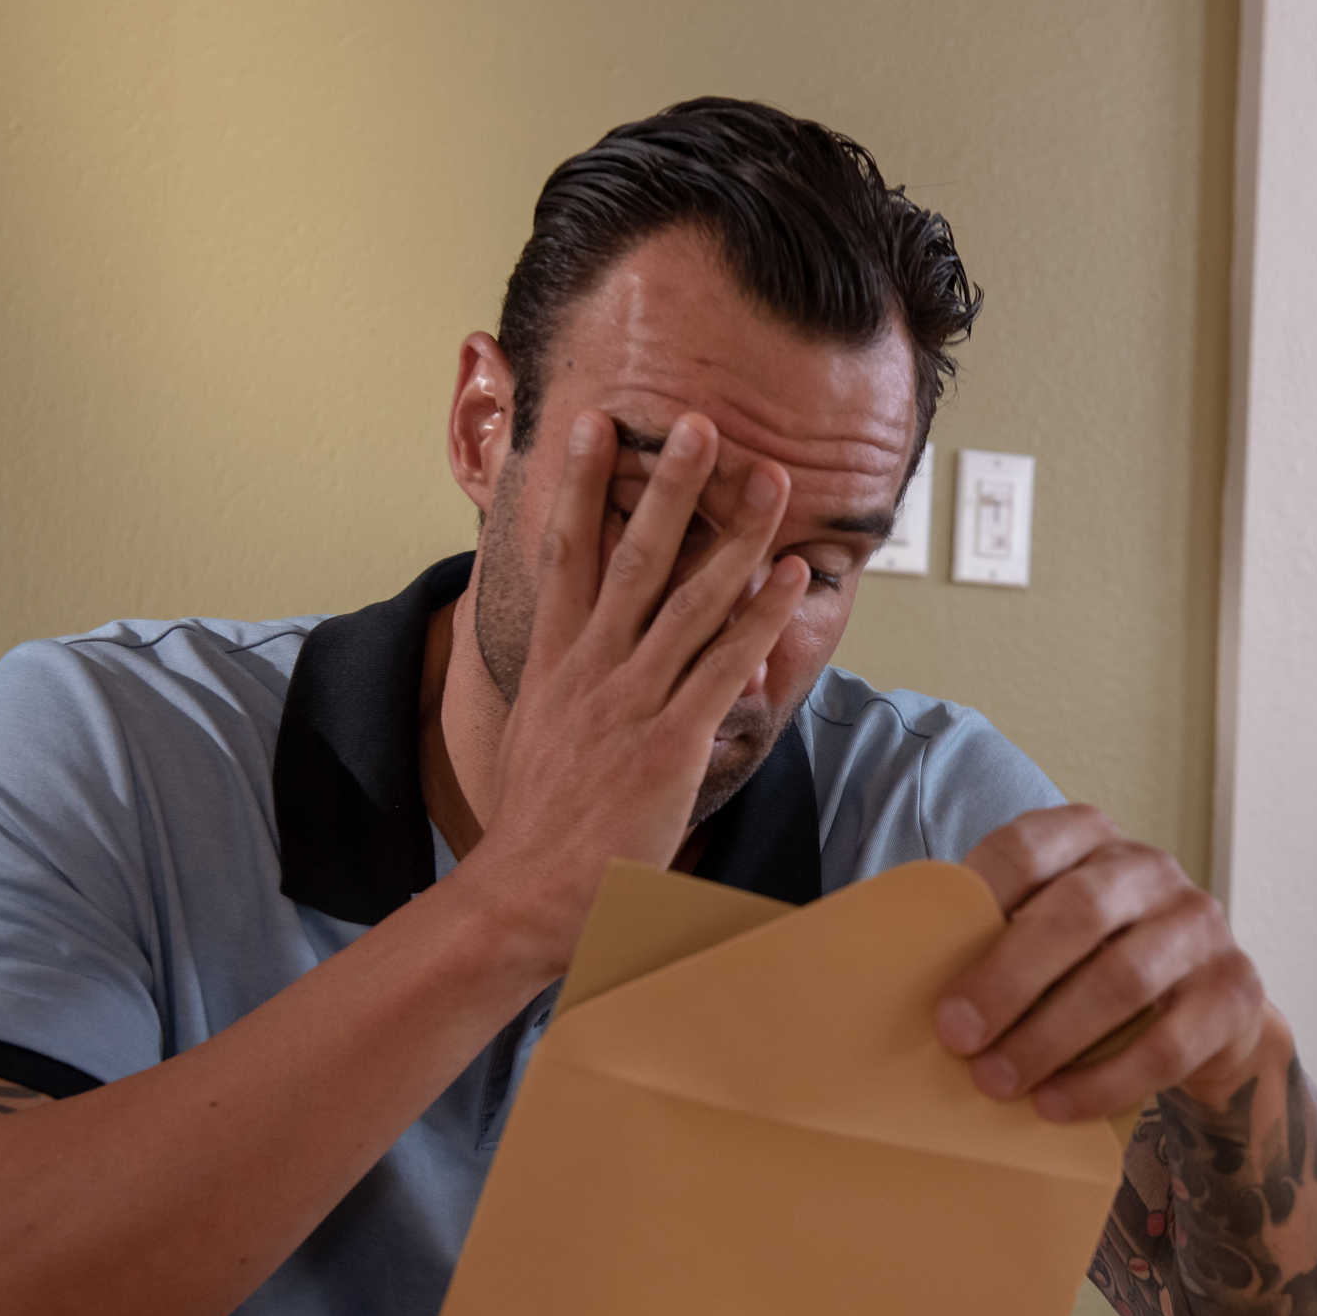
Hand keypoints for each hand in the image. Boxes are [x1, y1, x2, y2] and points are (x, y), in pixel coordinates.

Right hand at [458, 408, 809, 974]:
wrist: (525, 893)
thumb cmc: (539, 825)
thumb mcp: (542, 735)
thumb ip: (574, 688)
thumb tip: (591, 661)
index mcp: (553, 661)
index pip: (566, 553)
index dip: (583, 485)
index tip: (596, 425)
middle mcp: (591, 668)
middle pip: (634, 555)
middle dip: (671, 485)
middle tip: (699, 422)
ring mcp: (632, 702)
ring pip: (690, 599)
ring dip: (735, 534)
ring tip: (770, 478)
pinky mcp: (671, 742)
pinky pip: (726, 666)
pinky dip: (761, 618)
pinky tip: (791, 575)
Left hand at [935, 806, 1293, 1122]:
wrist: (1205, 1011)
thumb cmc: (1090, 966)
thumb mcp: (1045, 931)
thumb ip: (989, 934)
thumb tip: (892, 972)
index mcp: (1090, 838)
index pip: (1030, 845)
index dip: (980, 898)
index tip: (935, 965)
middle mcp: (1151, 868)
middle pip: (1078, 913)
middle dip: (1008, 979)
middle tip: (956, 1037)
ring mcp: (1201, 926)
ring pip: (1124, 980)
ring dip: (1051, 1038)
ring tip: (998, 1083)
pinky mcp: (1234, 991)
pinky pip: (1168, 1044)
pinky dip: (1104, 1082)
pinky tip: (1055, 1107)